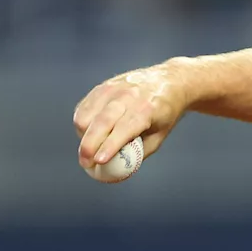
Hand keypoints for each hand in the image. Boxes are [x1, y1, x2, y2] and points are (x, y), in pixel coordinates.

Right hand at [74, 62, 189, 166]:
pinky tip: (86, 134)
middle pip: (102, 122)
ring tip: (89, 149)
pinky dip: (82, 124)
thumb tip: (116, 168)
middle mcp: (129, 97)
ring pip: (88, 115)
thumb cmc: (164, 114)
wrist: (169, 82)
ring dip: (83, 136)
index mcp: (147, 109)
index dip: (110, 145)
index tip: (98, 161)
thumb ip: (139, 151)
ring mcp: (113, 89)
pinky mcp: (102, 87)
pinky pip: (84, 108)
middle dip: (89, 145)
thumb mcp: (159, 135)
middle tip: (85, 163)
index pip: (125, 128)